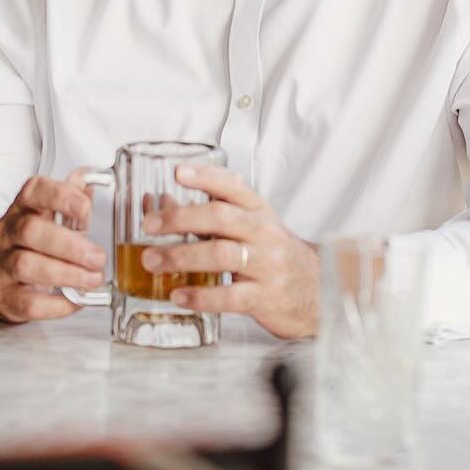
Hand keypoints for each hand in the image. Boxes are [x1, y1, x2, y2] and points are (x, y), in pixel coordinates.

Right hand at [0, 169, 105, 322]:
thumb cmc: (31, 243)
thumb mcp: (47, 215)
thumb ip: (69, 198)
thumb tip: (89, 180)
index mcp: (23, 207)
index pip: (34, 191)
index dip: (61, 196)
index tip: (85, 209)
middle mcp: (8, 233)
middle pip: (30, 231)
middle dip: (69, 244)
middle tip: (98, 257)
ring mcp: (2, 265)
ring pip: (27, 265)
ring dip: (66, 273)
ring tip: (93, 279)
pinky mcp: (5, 297)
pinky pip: (28, 302)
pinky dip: (57, 304)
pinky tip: (76, 300)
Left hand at [142, 163, 319, 339]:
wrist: (319, 292)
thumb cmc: (276, 257)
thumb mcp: (253, 229)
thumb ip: (215, 218)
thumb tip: (165, 207)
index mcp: (259, 212)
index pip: (234, 186)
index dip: (206, 177)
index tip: (179, 172)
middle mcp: (264, 234)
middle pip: (221, 217)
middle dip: (180, 218)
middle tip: (149, 224)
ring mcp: (267, 266)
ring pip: (222, 254)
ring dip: (181, 256)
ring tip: (152, 260)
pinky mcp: (265, 297)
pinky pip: (230, 296)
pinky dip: (201, 296)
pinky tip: (179, 295)